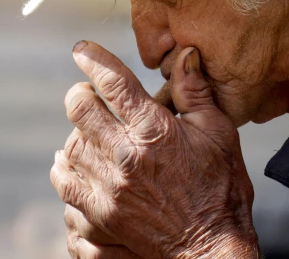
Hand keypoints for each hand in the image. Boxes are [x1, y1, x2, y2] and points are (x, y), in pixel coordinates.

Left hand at [50, 41, 259, 258]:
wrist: (213, 246)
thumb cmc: (222, 186)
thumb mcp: (218, 132)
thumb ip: (195, 91)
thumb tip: (185, 53)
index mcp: (155, 131)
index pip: (114, 83)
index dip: (94, 60)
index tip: (82, 50)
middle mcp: (126, 157)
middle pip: (80, 111)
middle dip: (79, 94)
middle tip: (86, 93)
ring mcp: (110, 189)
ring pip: (70, 147)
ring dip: (75, 133)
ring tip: (87, 130)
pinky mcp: (101, 217)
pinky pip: (66, 185)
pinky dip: (66, 169)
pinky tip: (75, 164)